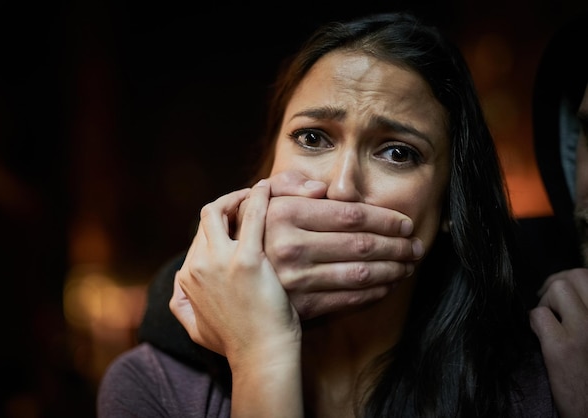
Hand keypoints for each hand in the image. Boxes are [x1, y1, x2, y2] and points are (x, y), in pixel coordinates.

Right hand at [171, 180, 303, 415]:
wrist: (261, 357)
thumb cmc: (237, 344)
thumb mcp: (196, 329)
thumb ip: (183, 308)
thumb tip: (176, 293)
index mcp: (187, 279)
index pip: (199, 237)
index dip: (219, 225)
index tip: (237, 219)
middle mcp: (198, 266)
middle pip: (206, 219)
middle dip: (225, 205)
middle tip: (246, 200)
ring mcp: (220, 261)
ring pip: (218, 211)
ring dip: (237, 196)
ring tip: (257, 192)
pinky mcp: (246, 260)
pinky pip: (251, 215)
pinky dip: (257, 196)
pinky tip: (267, 188)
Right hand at [238, 170, 423, 319]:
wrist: (233, 287)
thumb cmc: (255, 235)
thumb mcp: (262, 201)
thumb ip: (288, 184)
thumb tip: (323, 189)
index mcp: (283, 214)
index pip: (351, 214)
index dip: (386, 218)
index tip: (405, 223)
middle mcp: (288, 246)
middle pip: (362, 244)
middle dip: (398, 245)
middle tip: (416, 246)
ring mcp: (295, 279)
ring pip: (361, 273)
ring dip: (393, 269)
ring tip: (409, 265)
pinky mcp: (301, 306)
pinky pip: (349, 299)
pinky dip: (375, 293)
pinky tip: (388, 285)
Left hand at [530, 268, 587, 417]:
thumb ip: (587, 312)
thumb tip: (568, 289)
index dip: (571, 278)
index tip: (561, 288)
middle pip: (576, 275)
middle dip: (556, 283)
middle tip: (547, 300)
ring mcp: (587, 331)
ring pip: (558, 289)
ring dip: (547, 302)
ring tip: (549, 322)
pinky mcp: (563, 348)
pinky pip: (539, 315)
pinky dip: (534, 322)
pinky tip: (541, 337)